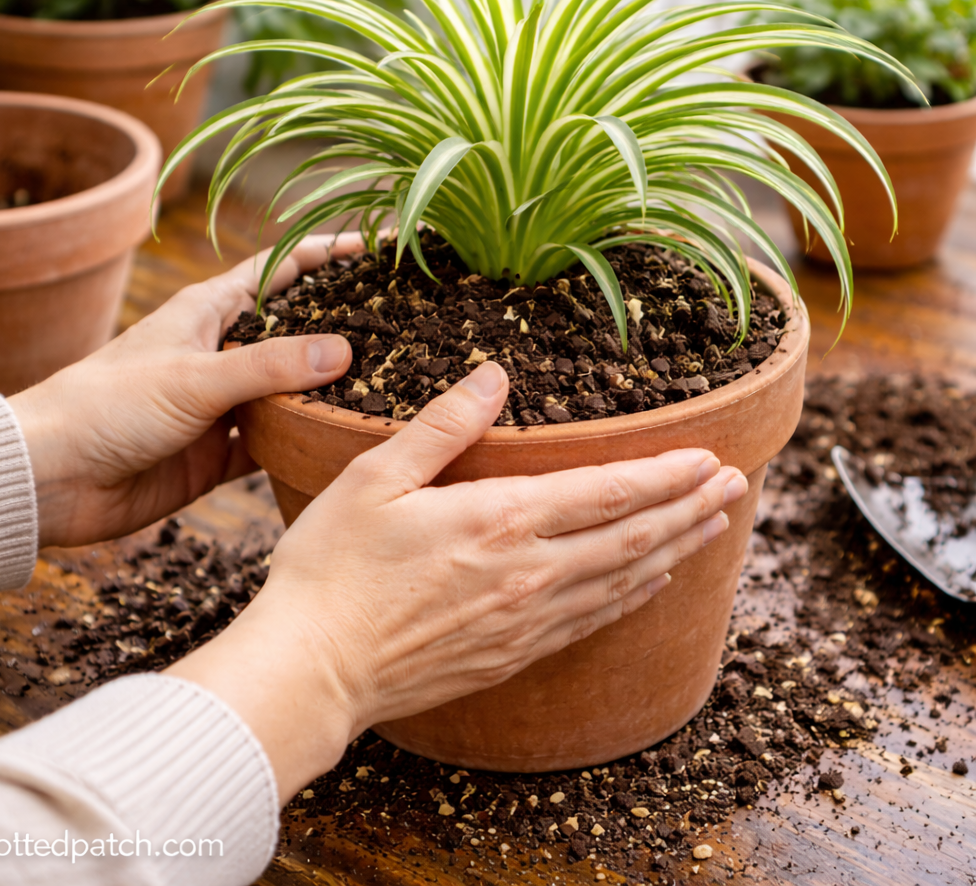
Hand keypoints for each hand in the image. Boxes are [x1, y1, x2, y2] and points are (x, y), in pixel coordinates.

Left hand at [8, 236, 360, 547]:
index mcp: (211, 311)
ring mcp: (227, 402)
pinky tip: (345, 441)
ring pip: (295, 389)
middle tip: (404, 321)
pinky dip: (308, 441)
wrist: (56, 478)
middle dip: (346, 323)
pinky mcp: (224, 450)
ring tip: (392, 384)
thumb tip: (344, 351)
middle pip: (299, 329)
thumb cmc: (107, 405)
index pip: (283, 268)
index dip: (329, 252)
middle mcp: (224, 352)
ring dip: (332, 389)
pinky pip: (280, 440)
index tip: (379, 246)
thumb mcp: (193, 377)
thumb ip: (269, 366)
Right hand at [168, 361, 747, 800]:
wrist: (312, 670)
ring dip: (676, 549)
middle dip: (689, 507)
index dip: (663, 474)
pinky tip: (651, 583)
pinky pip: (593, 621)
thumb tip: (494, 374)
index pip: (606, 492)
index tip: (708, 456)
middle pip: (633, 536)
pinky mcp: (513, 655)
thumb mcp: (376, 477)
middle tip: (735, 485)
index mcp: (499, 520)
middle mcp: (528, 573)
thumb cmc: (334, 568)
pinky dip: (634, 596)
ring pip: (624, 580)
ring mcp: (526, 621)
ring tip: (713, 526)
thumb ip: (443, 425)